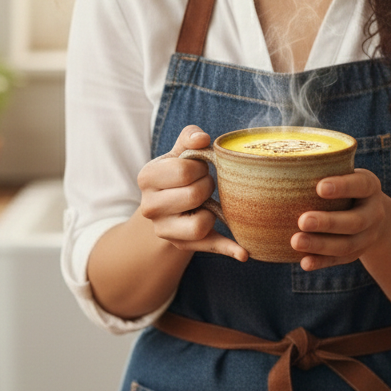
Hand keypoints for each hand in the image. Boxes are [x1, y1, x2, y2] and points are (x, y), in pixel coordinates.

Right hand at [137, 125, 247, 260]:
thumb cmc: (178, 171)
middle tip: (204, 184)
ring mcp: (163, 230)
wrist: (168, 202)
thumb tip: (202, 139)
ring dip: (212, 211)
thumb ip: (190, 137)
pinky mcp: (181, 245)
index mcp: (147, 177)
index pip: (183, 171)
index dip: (199, 167)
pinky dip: (228, 249)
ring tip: (206, 202)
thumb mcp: (180, 151)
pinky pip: (208, 246)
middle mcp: (149, 207)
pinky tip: (243, 252)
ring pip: (199, 225)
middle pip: (194, 196)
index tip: (197, 168)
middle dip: (207, 186)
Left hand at [291, 168, 389, 270]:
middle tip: (302, 220)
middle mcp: (373, 212)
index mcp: (370, 186)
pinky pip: (339, 261)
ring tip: (295, 241)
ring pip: (346, 245)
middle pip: (354, 222)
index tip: (319, 186)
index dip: (342, 186)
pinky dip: (321, 262)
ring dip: (320, 245)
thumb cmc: (345, 184)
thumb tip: (278, 146)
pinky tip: (304, 263)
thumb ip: (322, 165)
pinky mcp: (356, 253)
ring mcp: (367, 236)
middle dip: (328, 222)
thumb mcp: (344, 170)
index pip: (360, 185)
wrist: (373, 213)